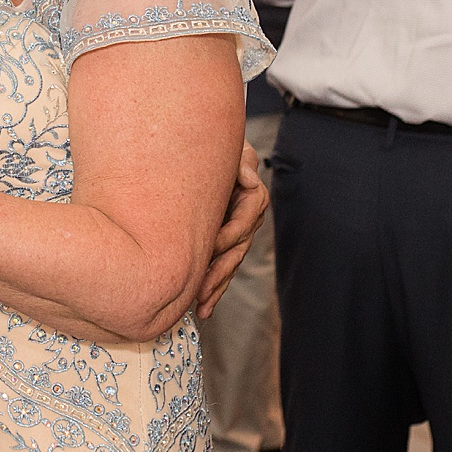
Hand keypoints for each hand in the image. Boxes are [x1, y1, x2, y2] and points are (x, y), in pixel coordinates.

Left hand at [196, 139, 266, 318]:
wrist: (201, 145)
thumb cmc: (212, 144)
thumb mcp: (231, 148)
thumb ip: (240, 162)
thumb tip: (249, 179)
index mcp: (251, 194)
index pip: (244, 220)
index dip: (228, 234)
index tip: (210, 247)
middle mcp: (248, 215)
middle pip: (237, 248)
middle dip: (219, 272)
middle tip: (200, 292)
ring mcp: (237, 230)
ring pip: (229, 262)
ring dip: (216, 286)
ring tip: (200, 307)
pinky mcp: (225, 240)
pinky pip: (222, 265)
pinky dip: (213, 286)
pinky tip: (202, 306)